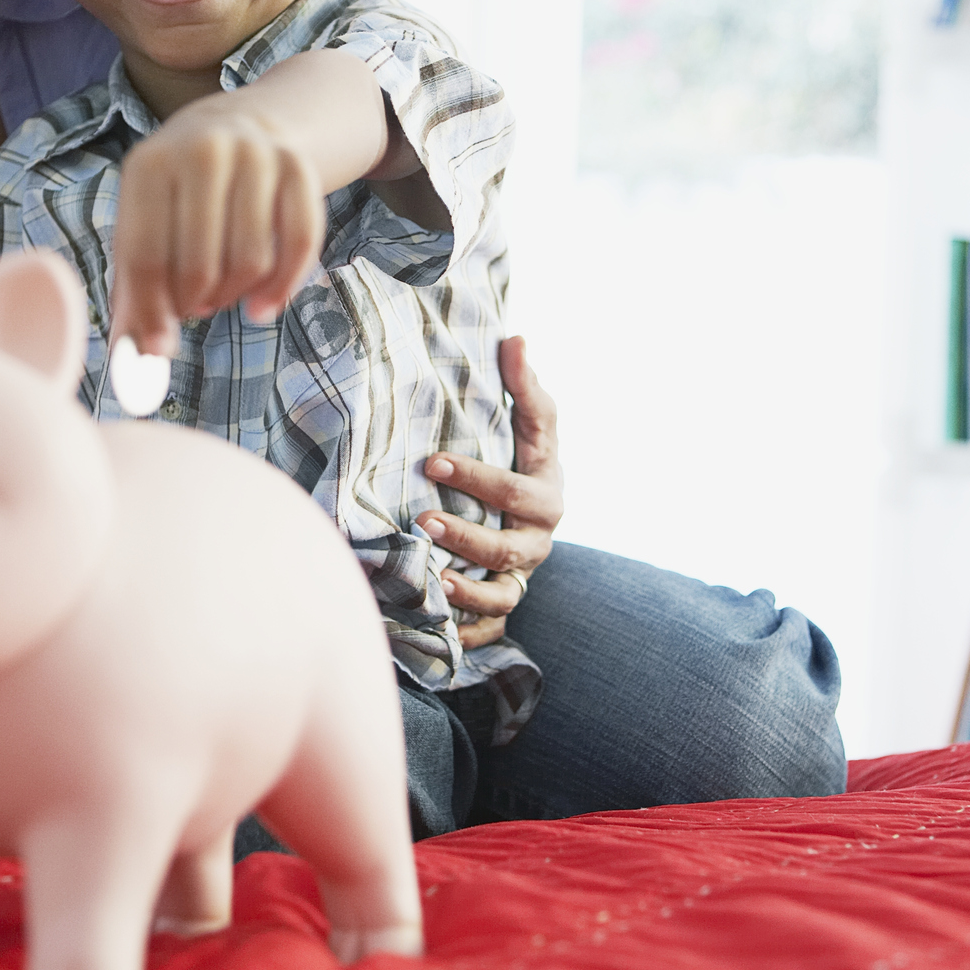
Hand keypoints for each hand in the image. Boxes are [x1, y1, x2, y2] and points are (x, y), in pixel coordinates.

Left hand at [109, 102, 326, 357]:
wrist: (240, 126)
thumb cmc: (180, 195)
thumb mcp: (145, 223)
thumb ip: (135, 289)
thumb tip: (138, 356)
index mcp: (149, 165)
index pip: (145, 256)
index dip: (151, 312)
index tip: (159, 350)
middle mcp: (203, 152)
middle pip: (199, 265)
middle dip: (195, 304)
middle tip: (194, 308)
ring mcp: (256, 156)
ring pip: (250, 261)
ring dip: (234, 295)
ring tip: (221, 293)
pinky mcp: (299, 168)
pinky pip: (299, 246)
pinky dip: (282, 287)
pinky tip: (262, 305)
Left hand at [418, 336, 564, 646]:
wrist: (529, 509)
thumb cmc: (525, 456)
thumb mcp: (531, 423)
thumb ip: (525, 385)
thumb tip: (516, 337)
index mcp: (547, 496)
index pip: (516, 492)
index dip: (477, 479)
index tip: (431, 463)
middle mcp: (537, 542)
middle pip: (507, 549)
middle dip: (467, 537)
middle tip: (422, 521)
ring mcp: (521, 577)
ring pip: (501, 595)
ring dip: (466, 590)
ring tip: (430, 579)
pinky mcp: (501, 604)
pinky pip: (490, 629)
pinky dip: (465, 633)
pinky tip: (434, 626)